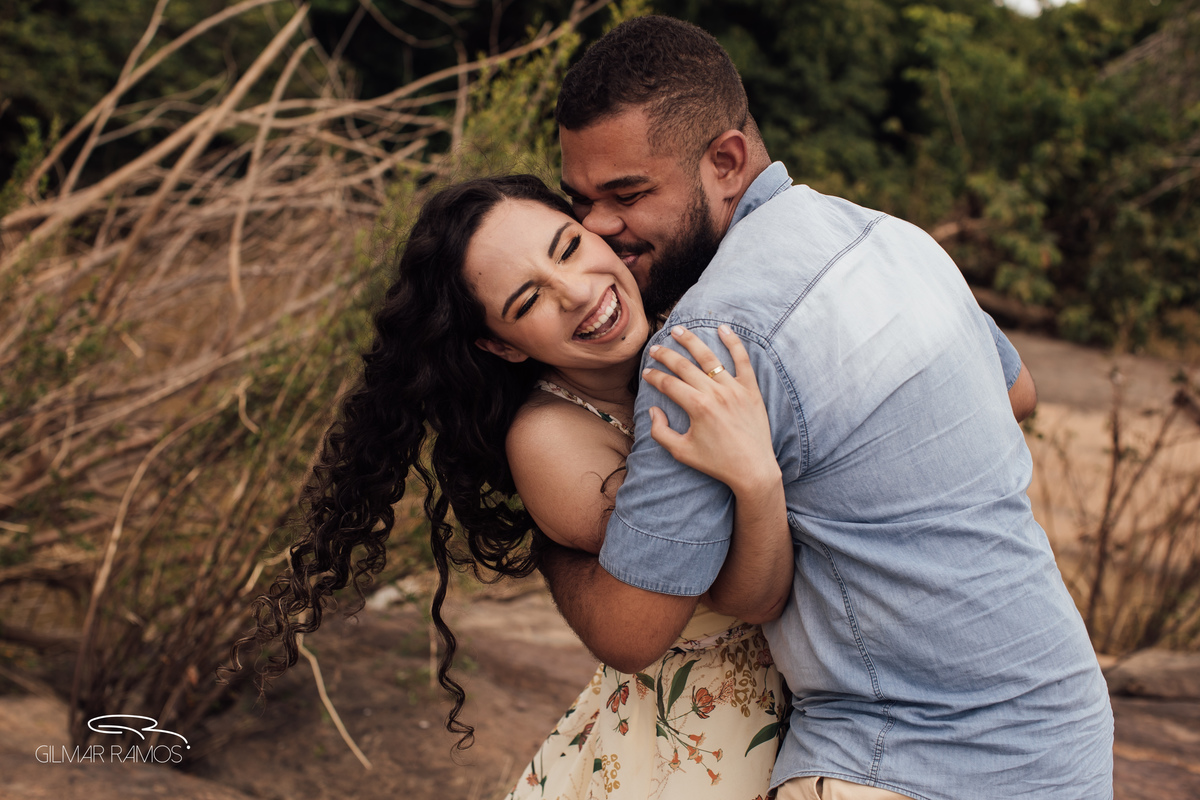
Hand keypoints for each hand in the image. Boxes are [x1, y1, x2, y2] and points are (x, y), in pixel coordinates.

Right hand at [642, 325, 780, 495]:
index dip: (653, 377)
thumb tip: (653, 410)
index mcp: (697, 407)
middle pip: (684, 366)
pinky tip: (723, 328)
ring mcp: (734, 389)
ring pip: (709, 358)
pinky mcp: (751, 390)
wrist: (753, 470)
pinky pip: (743, 360)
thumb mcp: (681, 452)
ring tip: (678, 330)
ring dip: (692, 341)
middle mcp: (715, 394)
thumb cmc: (717, 463)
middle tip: (655, 349)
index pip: (668, 384)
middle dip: (666, 355)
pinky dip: (734, 343)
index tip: (646, 373)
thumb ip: (660, 432)